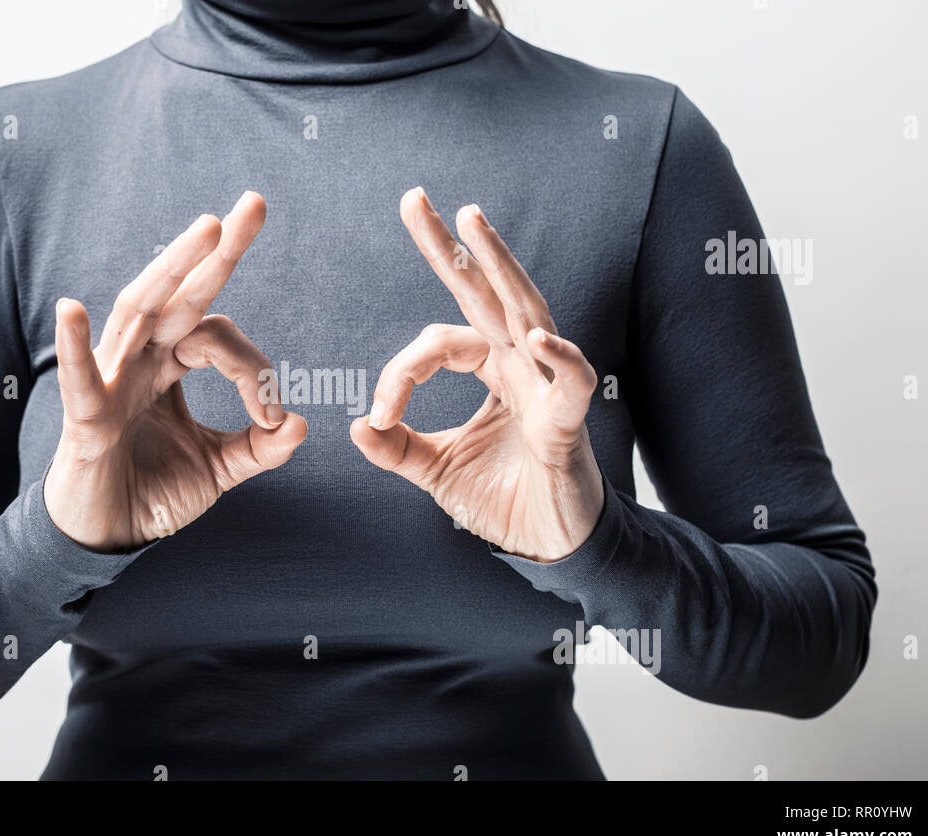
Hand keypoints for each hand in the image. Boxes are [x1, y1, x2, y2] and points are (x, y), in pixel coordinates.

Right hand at [44, 191, 306, 551]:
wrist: (104, 538)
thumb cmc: (152, 493)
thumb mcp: (219, 468)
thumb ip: (259, 447)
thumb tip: (302, 423)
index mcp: (170, 366)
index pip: (219, 338)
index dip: (256, 371)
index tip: (275, 418)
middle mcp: (140, 361)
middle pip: (179, 294)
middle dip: (216, 250)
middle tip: (254, 203)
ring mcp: (110, 384)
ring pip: (139, 313)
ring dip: (171, 270)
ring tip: (205, 230)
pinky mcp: (86, 421)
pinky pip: (80, 380)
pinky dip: (77, 347)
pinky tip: (71, 310)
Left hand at [351, 188, 603, 561]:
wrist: (551, 544)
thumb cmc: (505, 499)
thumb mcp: (437, 472)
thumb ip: (398, 448)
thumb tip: (356, 424)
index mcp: (491, 369)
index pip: (439, 342)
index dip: (402, 372)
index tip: (380, 414)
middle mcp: (520, 365)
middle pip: (484, 293)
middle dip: (450, 247)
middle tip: (415, 199)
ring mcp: (549, 387)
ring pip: (525, 313)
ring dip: (500, 267)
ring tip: (471, 222)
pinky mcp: (571, 423)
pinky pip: (571, 380)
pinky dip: (559, 358)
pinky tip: (536, 338)